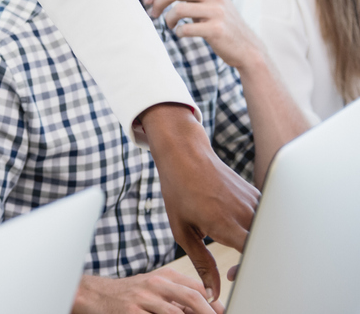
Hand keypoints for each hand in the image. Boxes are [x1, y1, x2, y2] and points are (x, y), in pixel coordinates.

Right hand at [73, 268, 223, 313]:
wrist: (93, 295)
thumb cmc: (129, 294)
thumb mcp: (153, 288)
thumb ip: (178, 296)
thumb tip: (209, 308)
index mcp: (163, 277)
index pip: (197, 287)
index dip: (215, 304)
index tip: (223, 313)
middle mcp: (154, 284)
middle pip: (191, 296)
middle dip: (209, 313)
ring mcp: (142, 299)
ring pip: (176, 313)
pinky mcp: (131, 312)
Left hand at [139, 103, 257, 301]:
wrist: (185, 155)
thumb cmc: (179, 190)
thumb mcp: (182, 230)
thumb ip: (201, 263)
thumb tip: (212, 292)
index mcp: (226, 223)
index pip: (255, 257)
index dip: (250, 272)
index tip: (234, 275)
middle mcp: (246, 213)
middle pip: (266, 248)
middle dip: (254, 264)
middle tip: (232, 268)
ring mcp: (255, 202)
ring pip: (268, 234)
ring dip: (256, 247)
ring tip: (230, 243)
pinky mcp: (257, 195)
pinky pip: (266, 220)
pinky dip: (258, 231)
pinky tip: (237, 229)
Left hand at [143, 0, 264, 70]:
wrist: (246, 47)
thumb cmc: (219, 23)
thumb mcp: (209, 2)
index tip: (148, 1)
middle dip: (157, 2)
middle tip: (152, 13)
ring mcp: (218, 11)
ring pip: (178, 9)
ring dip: (168, 19)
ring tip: (171, 25)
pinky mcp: (217, 29)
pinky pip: (186, 29)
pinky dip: (179, 32)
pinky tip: (182, 34)